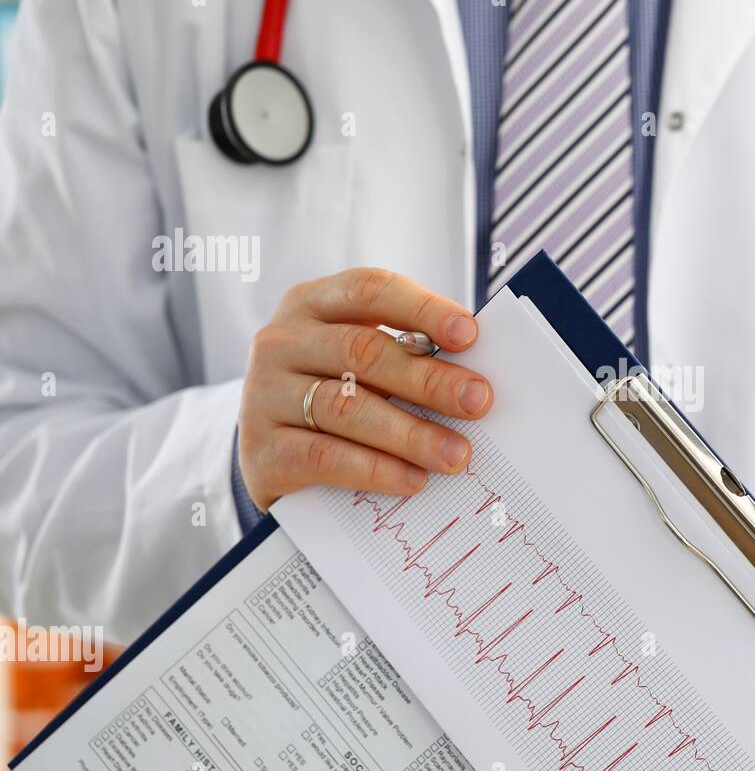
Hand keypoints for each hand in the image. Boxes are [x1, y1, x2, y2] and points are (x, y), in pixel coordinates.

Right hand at [238, 267, 493, 511]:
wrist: (270, 456)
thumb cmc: (333, 396)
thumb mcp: (358, 364)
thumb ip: (403, 356)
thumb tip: (472, 378)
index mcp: (312, 304)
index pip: (370, 291)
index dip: (422, 309)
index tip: (470, 334)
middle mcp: (281, 342)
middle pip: (361, 351)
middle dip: (427, 378)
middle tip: (477, 401)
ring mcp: (263, 394)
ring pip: (345, 408)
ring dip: (410, 433)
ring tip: (456, 453)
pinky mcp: (260, 450)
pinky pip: (324, 456)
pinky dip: (374, 469)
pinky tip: (412, 479)